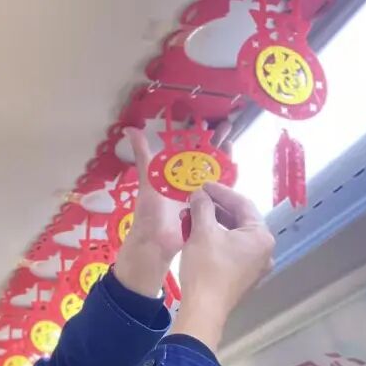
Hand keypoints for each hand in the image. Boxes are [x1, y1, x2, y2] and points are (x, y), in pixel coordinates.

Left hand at [114, 124, 231, 297]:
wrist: (156, 243)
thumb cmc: (150, 211)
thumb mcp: (148, 179)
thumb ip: (143, 155)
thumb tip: (129, 129)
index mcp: (172, 173)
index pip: (188, 149)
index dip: (199, 136)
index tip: (209, 122)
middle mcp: (186, 181)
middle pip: (204, 158)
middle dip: (216, 142)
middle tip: (229, 126)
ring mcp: (198, 194)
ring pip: (214, 172)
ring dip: (223, 159)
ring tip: (233, 142)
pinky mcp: (207, 207)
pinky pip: (220, 192)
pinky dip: (228, 181)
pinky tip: (236, 169)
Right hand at [169, 182, 273, 351]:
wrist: (204, 309)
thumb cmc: (207, 268)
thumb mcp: (202, 231)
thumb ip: (203, 207)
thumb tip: (199, 194)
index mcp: (261, 236)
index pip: (242, 204)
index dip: (220, 191)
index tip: (202, 185)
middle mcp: (264, 250)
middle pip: (240, 220)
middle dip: (216, 208)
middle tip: (196, 199)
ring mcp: (256, 266)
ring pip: (235, 235)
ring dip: (214, 223)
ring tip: (193, 215)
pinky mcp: (244, 278)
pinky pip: (232, 250)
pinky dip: (217, 239)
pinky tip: (199, 235)